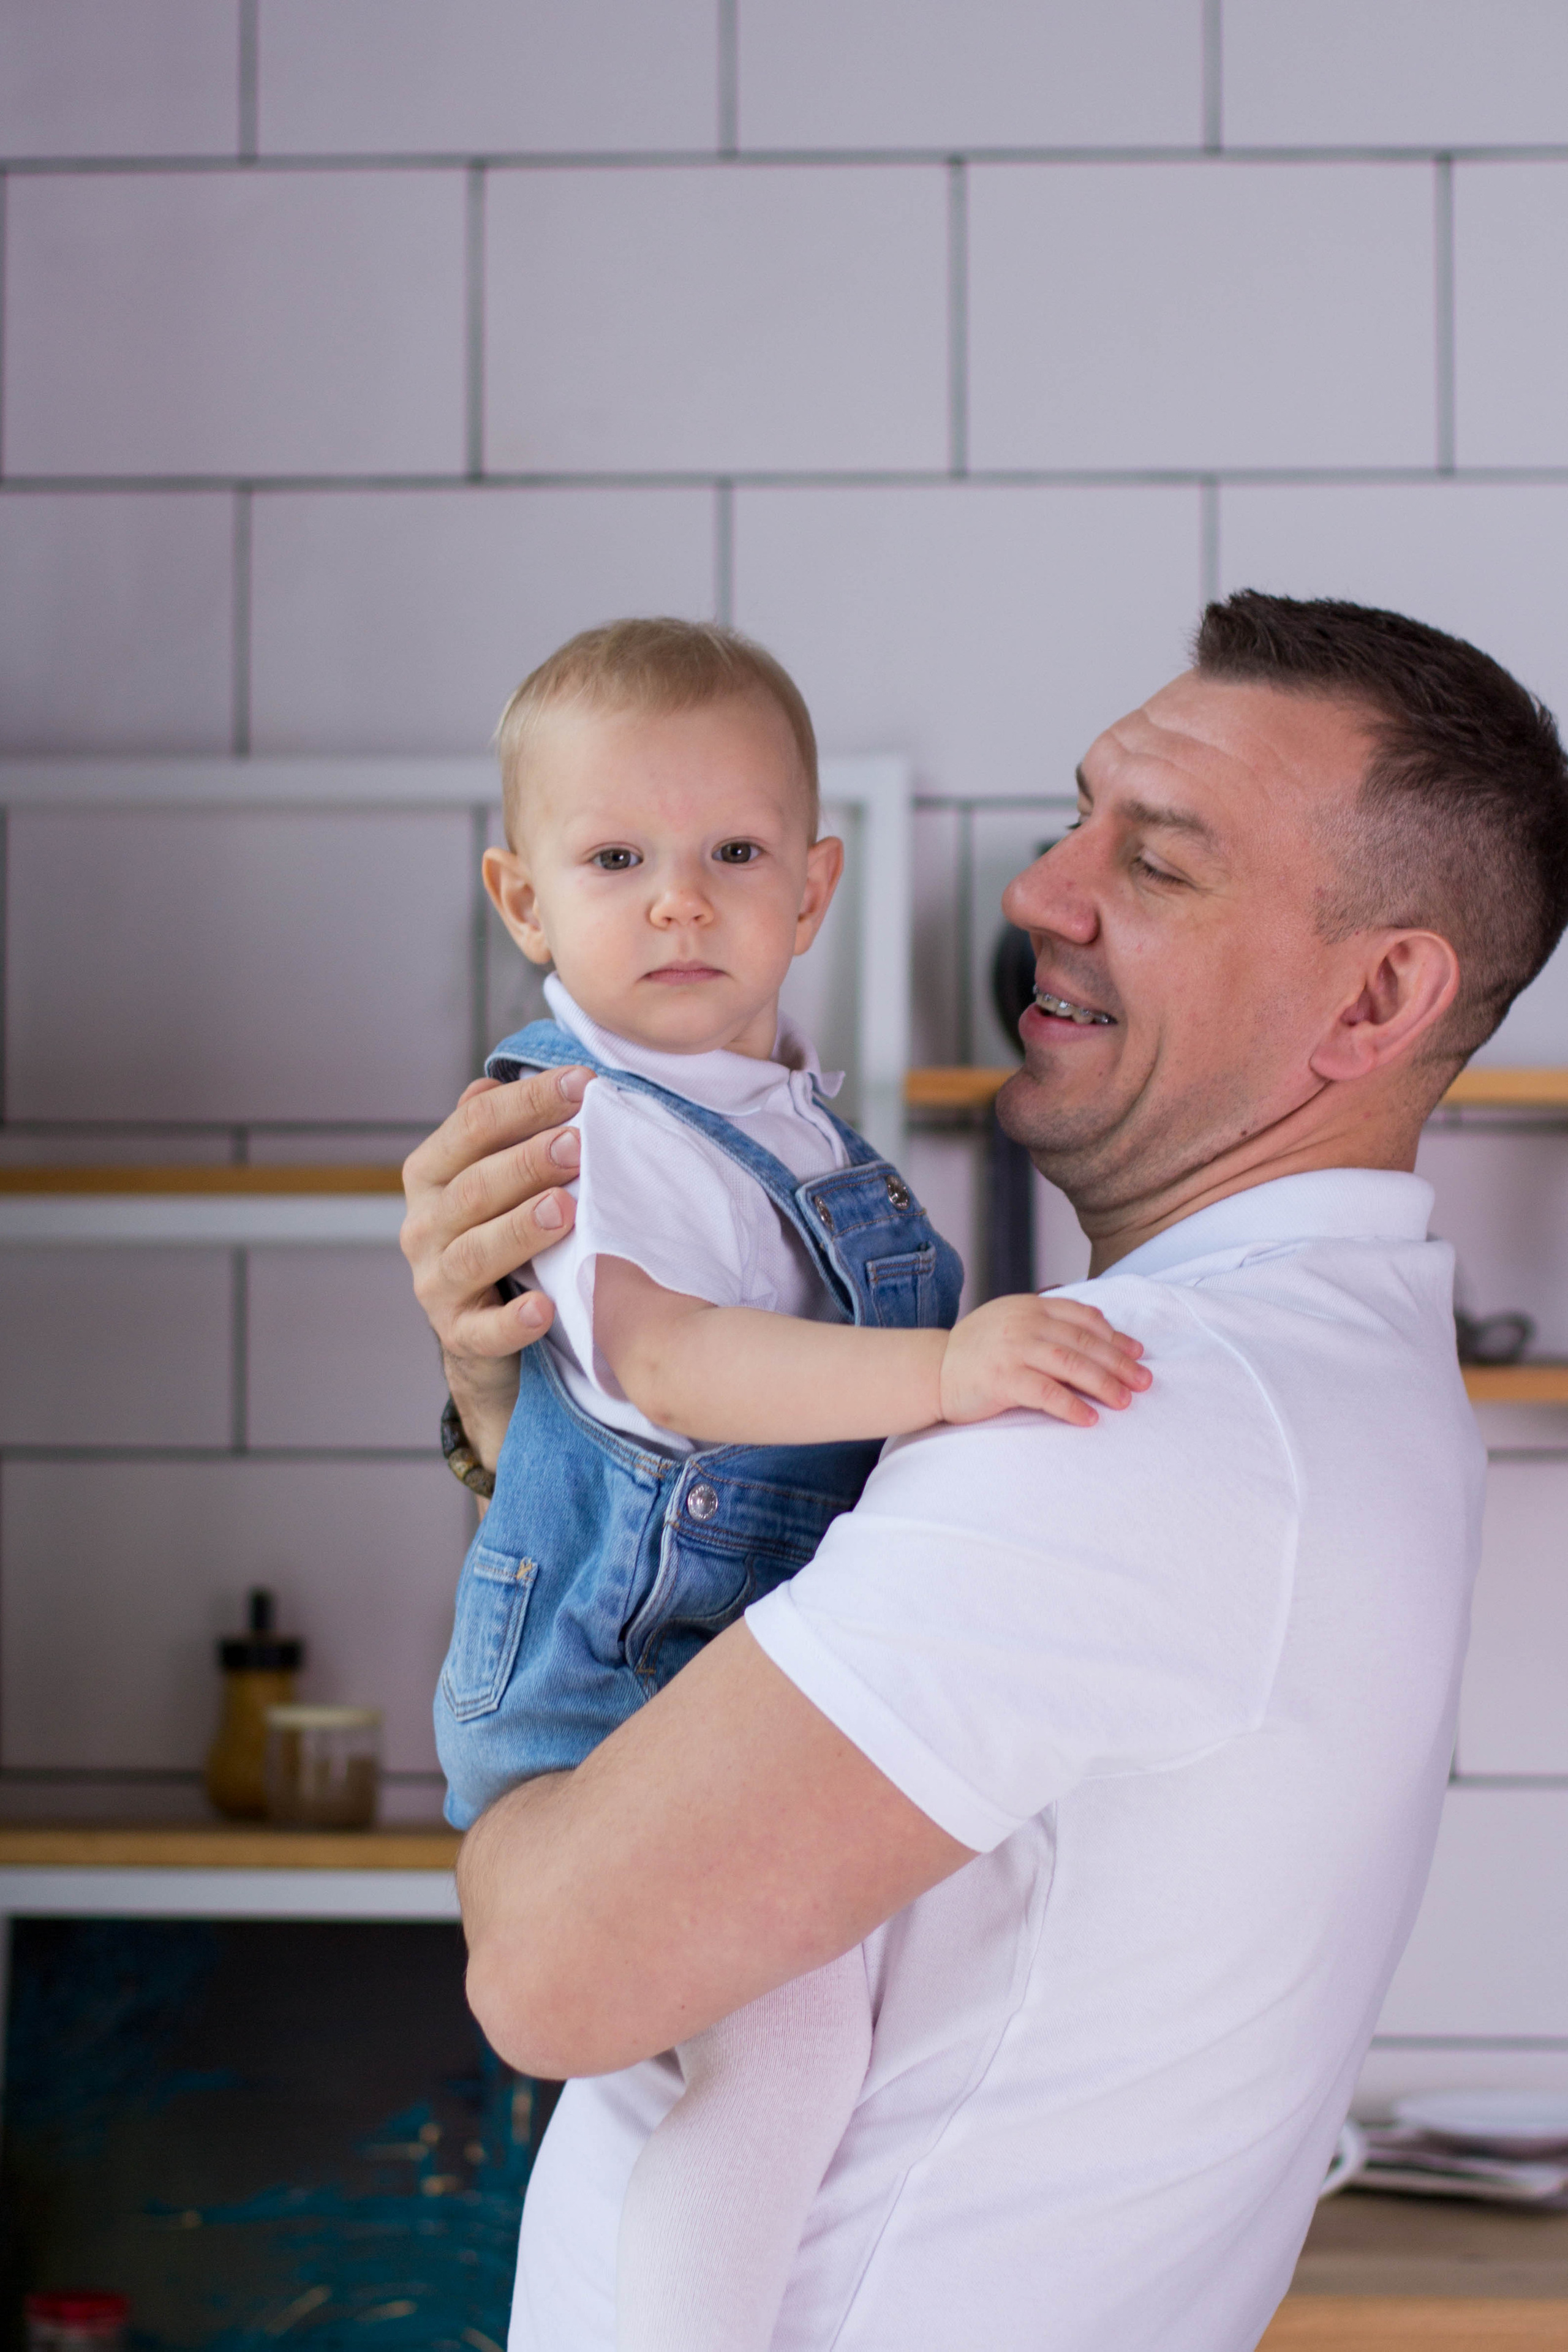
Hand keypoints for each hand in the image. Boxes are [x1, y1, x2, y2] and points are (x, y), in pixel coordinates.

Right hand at [400, 1066, 591, 1470]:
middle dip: (526, 1162)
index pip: (472, 1125)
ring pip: (475, 1252)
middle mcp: (424, 1226)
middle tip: (579, 1144)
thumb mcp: (491, 1179)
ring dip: (520, 1229)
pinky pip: (483, 1331)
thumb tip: (494, 1081)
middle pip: (473, 1186)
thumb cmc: (496, 1235)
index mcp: (431, 1174)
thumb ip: (494, 1133)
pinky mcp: (458, 1335)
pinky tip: (546, 1308)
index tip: (583, 1083)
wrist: (480, 1332)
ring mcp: (436, 1283)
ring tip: (565, 1211)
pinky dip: (513, 1322)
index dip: (527, 1101)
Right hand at [937, 1295, 1148, 1428]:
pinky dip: (1072, 1406)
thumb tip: (1097, 1331)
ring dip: (1104, 1384)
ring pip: (1072, 1364)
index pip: (1083, 1316)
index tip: (1138, 1353)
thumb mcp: (1010, 1323)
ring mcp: (1013, 1349)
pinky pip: (1047, 1393)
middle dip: (1119, 1363)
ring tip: (1125, 1401)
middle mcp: (1024, 1323)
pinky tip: (1089, 1419)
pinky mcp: (1002, 1378)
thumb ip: (1046, 1323)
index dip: (1115, 1335)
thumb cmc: (976, 1352)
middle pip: (1084, 1341)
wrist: (931, 1370)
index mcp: (1030, 1306)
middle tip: (1144, 1382)